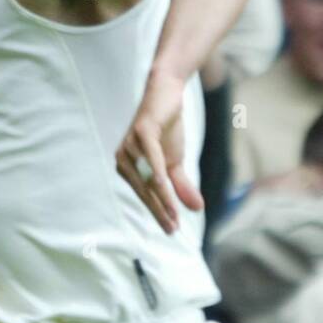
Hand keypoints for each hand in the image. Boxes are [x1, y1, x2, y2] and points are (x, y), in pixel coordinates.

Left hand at [116, 70, 203, 233]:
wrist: (168, 93)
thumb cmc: (167, 128)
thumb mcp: (176, 161)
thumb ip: (181, 186)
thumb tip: (197, 209)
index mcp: (129, 167)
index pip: (145, 195)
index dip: (158, 212)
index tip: (171, 230)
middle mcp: (124, 158)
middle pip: (144, 190)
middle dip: (158, 211)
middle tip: (172, 229)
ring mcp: (131, 145)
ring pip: (148, 178)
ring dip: (160, 198)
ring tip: (172, 216)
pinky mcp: (141, 131)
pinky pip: (150, 157)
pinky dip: (158, 173)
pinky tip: (165, 186)